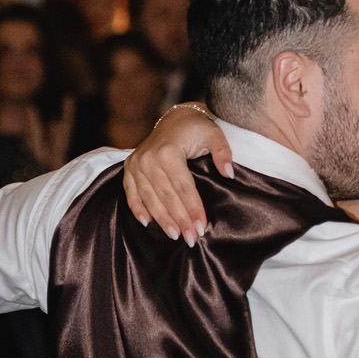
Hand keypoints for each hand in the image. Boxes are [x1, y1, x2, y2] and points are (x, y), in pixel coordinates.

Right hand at [120, 103, 232, 243]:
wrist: (174, 119)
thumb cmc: (196, 128)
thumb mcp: (214, 134)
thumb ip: (223, 153)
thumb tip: (228, 173)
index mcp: (168, 150)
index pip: (183, 186)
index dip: (193, 208)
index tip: (202, 227)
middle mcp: (148, 158)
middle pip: (166, 196)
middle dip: (179, 219)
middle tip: (191, 238)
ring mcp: (136, 163)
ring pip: (149, 197)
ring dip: (162, 219)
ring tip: (175, 236)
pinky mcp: (129, 167)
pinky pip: (131, 192)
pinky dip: (137, 208)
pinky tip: (147, 223)